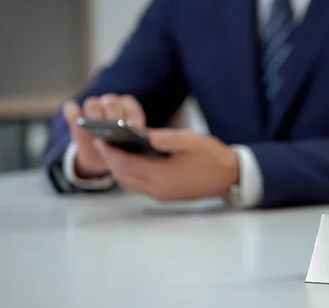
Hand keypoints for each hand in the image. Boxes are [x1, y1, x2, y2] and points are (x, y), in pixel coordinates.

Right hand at [62, 94, 145, 177]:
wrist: (100, 156)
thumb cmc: (120, 148)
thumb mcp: (131, 145)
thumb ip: (136, 140)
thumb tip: (141, 138)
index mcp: (127, 106)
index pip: (130, 106)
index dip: (133, 116)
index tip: (135, 127)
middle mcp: (109, 102)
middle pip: (111, 103)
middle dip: (114, 115)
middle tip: (116, 127)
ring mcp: (92, 107)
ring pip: (92, 104)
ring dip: (94, 115)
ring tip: (97, 128)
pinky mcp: (75, 115)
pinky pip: (71, 109)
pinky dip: (73, 113)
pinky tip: (78, 122)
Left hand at [94, 129, 238, 200]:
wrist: (229, 177)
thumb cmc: (211, 156)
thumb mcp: (189, 141)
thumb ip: (164, 138)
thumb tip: (142, 134)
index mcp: (162, 176)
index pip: (127, 164)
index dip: (110, 153)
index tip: (99, 139)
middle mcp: (158, 189)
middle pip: (123, 176)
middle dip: (110, 160)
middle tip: (100, 142)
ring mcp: (161, 194)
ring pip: (129, 183)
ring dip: (118, 168)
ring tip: (111, 149)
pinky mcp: (165, 194)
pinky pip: (139, 185)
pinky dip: (130, 173)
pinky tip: (129, 159)